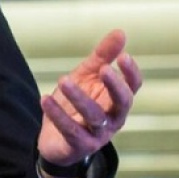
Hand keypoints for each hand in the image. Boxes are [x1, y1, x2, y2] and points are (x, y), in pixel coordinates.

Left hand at [38, 29, 142, 168]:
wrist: (56, 139)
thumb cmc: (75, 104)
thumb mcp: (87, 77)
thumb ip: (102, 57)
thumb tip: (120, 32)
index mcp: (117, 100)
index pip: (133, 87)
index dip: (131, 73)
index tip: (124, 56)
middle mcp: (113, 118)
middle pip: (122, 103)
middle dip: (115, 86)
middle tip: (104, 69)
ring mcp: (98, 134)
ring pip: (94, 116)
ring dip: (79, 98)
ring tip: (63, 79)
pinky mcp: (79, 145)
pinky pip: (70, 130)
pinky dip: (58, 114)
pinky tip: (45, 98)